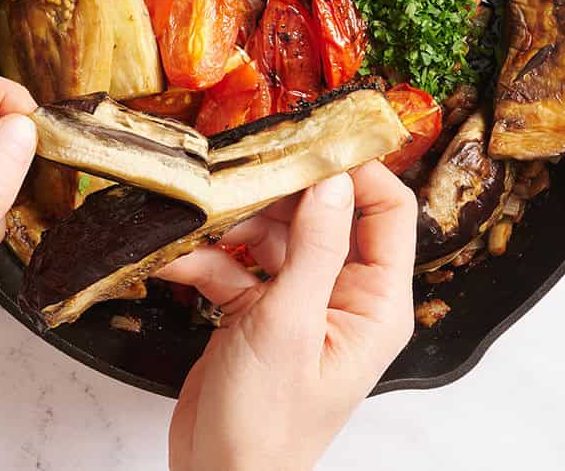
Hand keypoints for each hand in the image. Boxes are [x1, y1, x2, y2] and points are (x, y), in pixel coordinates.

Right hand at [159, 160, 417, 470]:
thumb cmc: (265, 425)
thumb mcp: (288, 326)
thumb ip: (313, 248)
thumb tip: (332, 180)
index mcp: (375, 304)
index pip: (387, 211)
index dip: (356, 171)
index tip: (314, 140)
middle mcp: (344, 298)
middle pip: (323, 215)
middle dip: (278, 194)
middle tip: (239, 172)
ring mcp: (300, 303)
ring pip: (275, 235)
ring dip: (234, 225)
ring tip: (198, 219)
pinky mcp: (259, 313)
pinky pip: (238, 266)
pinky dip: (208, 259)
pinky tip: (177, 258)